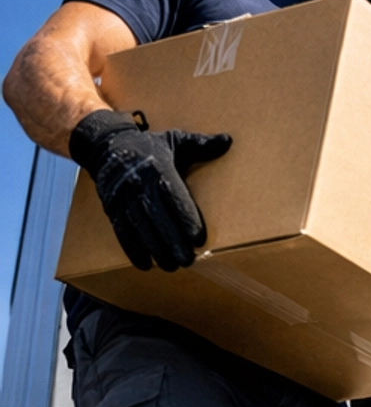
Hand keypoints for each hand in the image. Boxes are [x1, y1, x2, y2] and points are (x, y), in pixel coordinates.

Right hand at [69, 109, 231, 272]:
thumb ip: (201, 144)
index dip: (185, 218)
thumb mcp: (174, 140)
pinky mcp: (112, 208)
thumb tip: (228, 141)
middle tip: (187, 260)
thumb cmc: (149, 146)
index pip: (173, 196)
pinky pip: (121, 232)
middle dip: (172, 241)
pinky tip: (144, 265)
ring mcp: (123, 198)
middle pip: (157, 217)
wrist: (106, 145)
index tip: (198, 239)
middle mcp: (139, 184)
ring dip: (154, 249)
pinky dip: (132, 250)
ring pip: (140, 228)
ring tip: (170, 266)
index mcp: (158, 168)